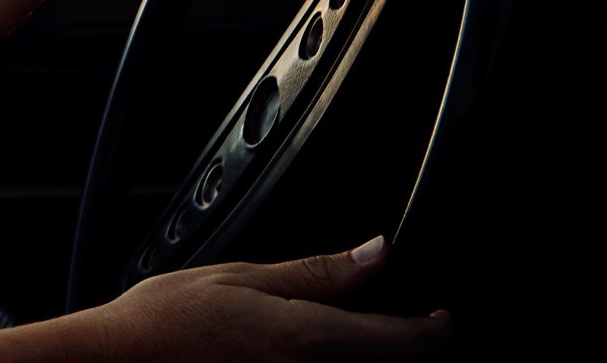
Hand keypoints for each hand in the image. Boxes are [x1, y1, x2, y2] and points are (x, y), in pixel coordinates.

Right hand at [86, 237, 452, 361]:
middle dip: (403, 348)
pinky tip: (305, 359)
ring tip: (353, 340)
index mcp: (311, 341)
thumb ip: (318, 273)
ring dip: (371, 362)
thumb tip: (379, 253)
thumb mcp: (241, 278)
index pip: (413, 345)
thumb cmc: (164, 323)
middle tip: (391, 326)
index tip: (441, 318)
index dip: (439, 329)